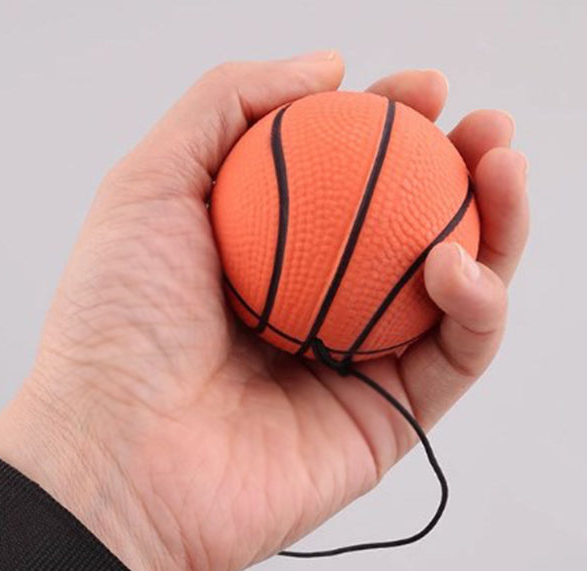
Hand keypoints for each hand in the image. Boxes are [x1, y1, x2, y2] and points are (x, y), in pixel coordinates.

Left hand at [0, 53, 528, 570]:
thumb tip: (326, 66)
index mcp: (263, 256)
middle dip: (462, 172)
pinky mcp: (385, 421)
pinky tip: (455, 263)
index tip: (420, 90)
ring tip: (501, 170)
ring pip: (452, 292)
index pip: (346, 180)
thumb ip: (226, 107)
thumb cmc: (115, 324)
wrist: (118, 458)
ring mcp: (352, 366)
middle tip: (484, 131)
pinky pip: (457, 356)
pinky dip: (478, 304)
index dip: (392, 128)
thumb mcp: (148, 185)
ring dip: (497, 225)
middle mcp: (312, 309)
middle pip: (409, 233)